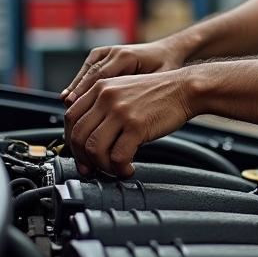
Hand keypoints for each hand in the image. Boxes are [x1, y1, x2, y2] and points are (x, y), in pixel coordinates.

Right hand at [61, 39, 185, 104]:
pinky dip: (81, 83)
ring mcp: (107, 52)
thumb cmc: (167, 66)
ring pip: (86, 72)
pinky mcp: (104, 56)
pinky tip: (75, 97)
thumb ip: (145, 91)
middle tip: (67, 107)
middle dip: (77, 91)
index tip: (74, 104)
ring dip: (76, 88)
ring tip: (66, 103)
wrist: (168, 51)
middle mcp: (114, 52)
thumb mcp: (160, 79)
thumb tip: (128, 112)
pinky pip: (89, 70)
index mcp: (126, 56)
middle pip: (89, 74)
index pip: (100, 75)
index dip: (85, 91)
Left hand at [64, 67, 200, 176]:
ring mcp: (120, 111)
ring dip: (102, 166)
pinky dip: (120, 168)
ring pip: (93, 148)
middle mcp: (106, 97)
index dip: (72, 141)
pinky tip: (128, 168)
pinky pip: (117, 156)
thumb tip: (88, 135)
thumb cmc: (159, 92)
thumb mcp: (124, 89)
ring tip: (114, 168)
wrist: (186, 89)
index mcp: (101, 87)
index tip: (80, 154)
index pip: (71, 118)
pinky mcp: (136, 125)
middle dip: (84, 158)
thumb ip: (104, 105)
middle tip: (93, 168)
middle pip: (78, 136)